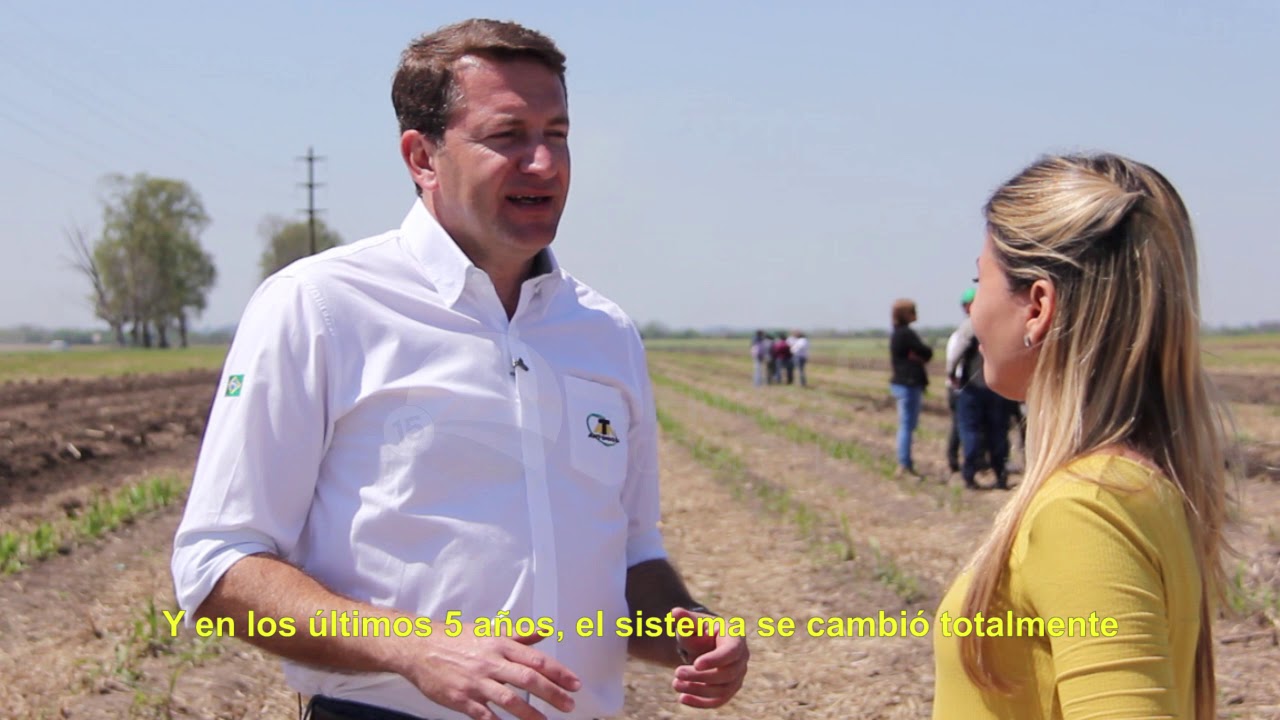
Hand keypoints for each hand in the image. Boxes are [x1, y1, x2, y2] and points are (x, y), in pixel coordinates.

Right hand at [394, 625, 580, 719]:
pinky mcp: (461, 698)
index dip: (558, 672)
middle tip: (569, 704)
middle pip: (528, 679)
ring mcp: (476, 682)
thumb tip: (544, 631)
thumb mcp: (489, 630)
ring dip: (530, 714)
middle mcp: (491, 662)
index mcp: (500, 644)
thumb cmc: (456, 638)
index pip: (536, 659)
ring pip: (509, 700)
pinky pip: (484, 715)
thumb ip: (518, 634)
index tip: (575, 683)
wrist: (419, 647)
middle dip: (552, 694)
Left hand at [670, 607, 748, 708]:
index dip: (715, 660)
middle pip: (726, 674)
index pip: (731, 652)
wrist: (706, 643)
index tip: (695, 664)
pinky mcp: (729, 689)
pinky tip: (682, 698)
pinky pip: (718, 701)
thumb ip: (685, 619)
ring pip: (721, 690)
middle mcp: (741, 659)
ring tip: (675, 684)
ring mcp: (738, 676)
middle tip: (677, 672)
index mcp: (735, 638)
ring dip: (697, 690)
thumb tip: (675, 612)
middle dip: (700, 676)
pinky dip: (701, 702)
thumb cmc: (701, 629)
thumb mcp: (693, 623)